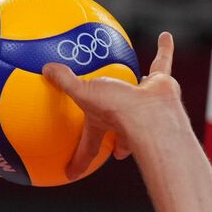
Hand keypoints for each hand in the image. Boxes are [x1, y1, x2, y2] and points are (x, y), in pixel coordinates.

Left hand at [42, 32, 182, 179]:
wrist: (152, 110)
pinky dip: (165, 50)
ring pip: (142, 99)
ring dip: (142, 90)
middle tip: (116, 140)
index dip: (79, 162)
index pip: (88, 149)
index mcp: (104, 126)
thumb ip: (65, 82)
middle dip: (119, 142)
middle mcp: (126, 120)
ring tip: (141, 82)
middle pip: (120, 133)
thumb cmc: (117, 110)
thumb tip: (46, 70)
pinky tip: (164, 36)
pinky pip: (163, 63)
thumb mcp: (83, 94)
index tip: (71, 174)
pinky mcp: (162, 86)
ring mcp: (145, 103)